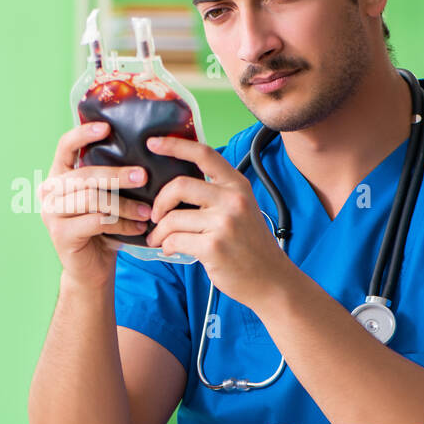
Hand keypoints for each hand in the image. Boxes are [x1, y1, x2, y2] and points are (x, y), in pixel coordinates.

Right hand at [39, 121, 152, 287]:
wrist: (90, 270)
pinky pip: (97, 222)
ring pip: (93, 199)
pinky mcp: (61, 234)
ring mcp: (52, 214)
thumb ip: (110, 180)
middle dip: (117, 175)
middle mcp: (50, 193)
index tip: (107, 127)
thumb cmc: (102, 230)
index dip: (83, 134)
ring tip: (148, 211)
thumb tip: (144, 155)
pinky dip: (122, 224)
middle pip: (84, 175)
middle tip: (143, 176)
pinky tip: (139, 228)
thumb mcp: (105, 200)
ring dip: (125, 205)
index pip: (64, 147)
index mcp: (58, 177)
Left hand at [143, 135, 291, 306]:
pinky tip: (171, 250)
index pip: (204, 154)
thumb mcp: (241, 209)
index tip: (152, 143)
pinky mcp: (213, 247)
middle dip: (160, 201)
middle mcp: (232, 200)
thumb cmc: (250, 246)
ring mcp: (224, 223)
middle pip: (179, 185)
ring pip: (173, 218)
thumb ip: (216, 193)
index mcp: (237, 186)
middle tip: (156, 216)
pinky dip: (167, 246)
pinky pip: (175, 240)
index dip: (174, 145)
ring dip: (159, 232)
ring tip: (159, 240)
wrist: (271, 280)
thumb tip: (176, 185)